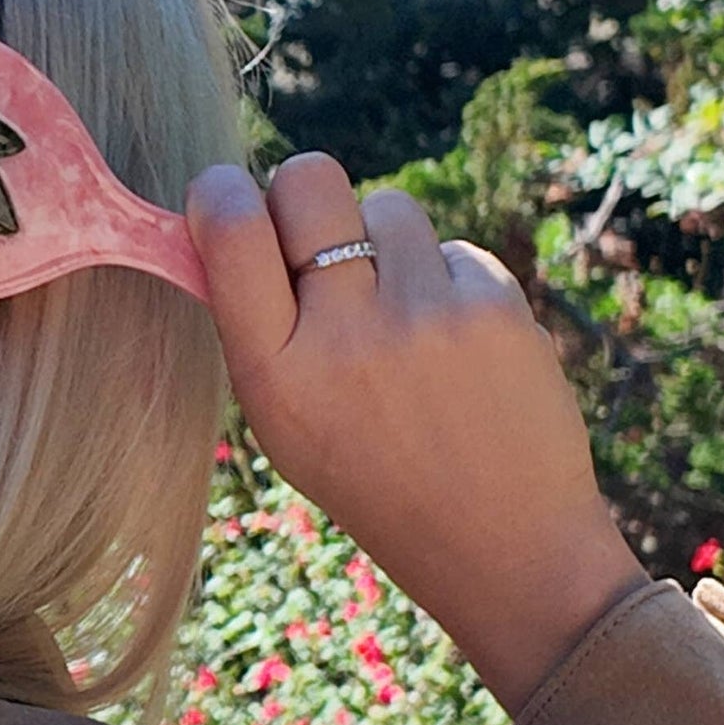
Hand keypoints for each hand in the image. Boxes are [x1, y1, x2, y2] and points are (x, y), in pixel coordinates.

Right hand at [184, 155, 650, 716]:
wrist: (502, 544)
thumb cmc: (376, 479)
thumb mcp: (284, 427)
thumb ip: (254, 330)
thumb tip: (225, 221)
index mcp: (274, 374)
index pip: (232, 232)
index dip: (221, 192)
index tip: (225, 196)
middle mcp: (345, 336)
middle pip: (310, 180)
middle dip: (306, 192)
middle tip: (318, 234)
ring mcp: (425, 315)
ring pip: (388, 207)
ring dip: (387, 246)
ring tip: (402, 318)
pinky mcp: (495, 304)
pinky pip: (452, 248)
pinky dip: (448, 284)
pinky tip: (456, 347)